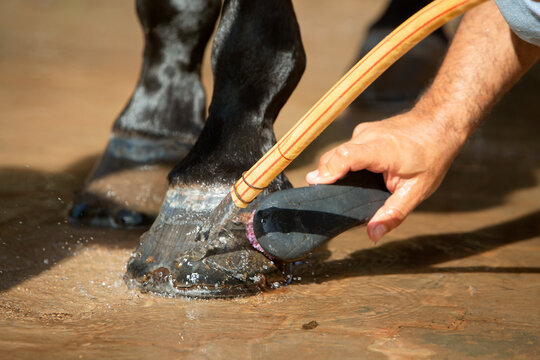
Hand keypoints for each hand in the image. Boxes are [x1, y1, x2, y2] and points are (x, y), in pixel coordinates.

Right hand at [306, 110, 463, 241]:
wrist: (438, 123)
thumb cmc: (431, 156)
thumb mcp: (417, 190)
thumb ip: (393, 213)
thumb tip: (373, 234)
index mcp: (381, 150)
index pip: (347, 155)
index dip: (329, 171)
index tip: (317, 184)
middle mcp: (367, 137)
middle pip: (334, 156)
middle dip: (325, 176)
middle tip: (323, 197)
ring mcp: (362, 132)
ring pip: (336, 152)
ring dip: (333, 171)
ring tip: (338, 189)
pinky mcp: (361, 132)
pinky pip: (345, 149)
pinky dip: (343, 164)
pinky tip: (354, 176)